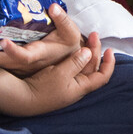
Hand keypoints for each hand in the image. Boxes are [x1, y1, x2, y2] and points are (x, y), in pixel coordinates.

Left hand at [0, 4, 82, 76]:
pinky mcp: (16, 64)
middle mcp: (27, 63)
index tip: (2, 41)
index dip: (12, 51)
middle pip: (4, 62)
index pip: (24, 56)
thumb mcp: (70, 32)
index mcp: (39, 54)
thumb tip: (52, 7)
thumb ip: (62, 19)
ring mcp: (20, 66)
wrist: (68, 60)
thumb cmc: (68, 44)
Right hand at [0, 33, 114, 116]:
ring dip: (86, 52)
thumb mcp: (61, 74)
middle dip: (95, 50)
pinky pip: (72, 67)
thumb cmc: (43, 88)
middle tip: (93, 34)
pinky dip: (75, 57)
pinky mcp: (57, 81)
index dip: (109, 64)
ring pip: (82, 66)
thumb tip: (88, 52)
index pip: (102, 76)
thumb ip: (76, 62)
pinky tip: (73, 49)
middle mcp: (77, 86)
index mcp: (81, 87)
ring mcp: (67, 84)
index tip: (110, 50)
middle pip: (92, 68)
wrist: (22, 98)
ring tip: (86, 39)